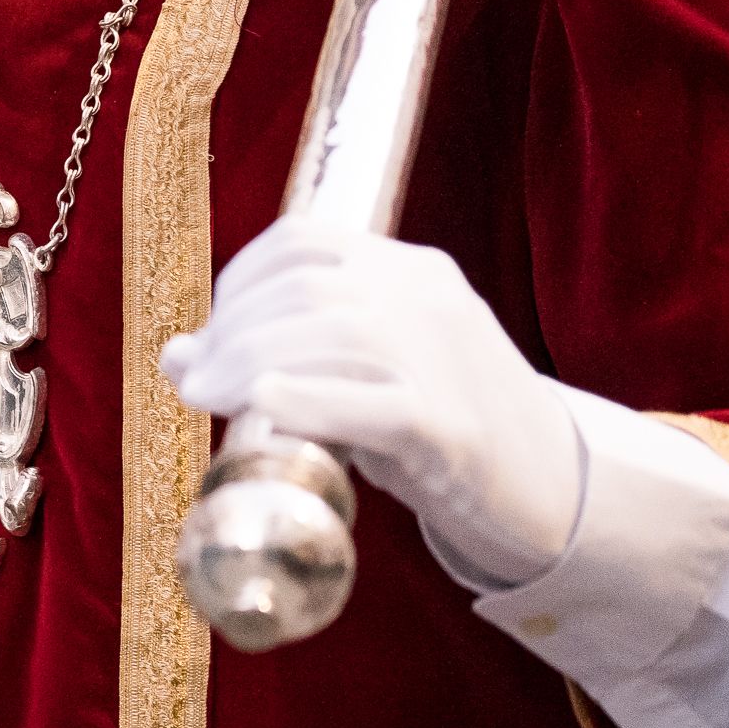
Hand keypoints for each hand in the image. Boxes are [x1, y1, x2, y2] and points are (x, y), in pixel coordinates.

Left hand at [161, 217, 581, 587]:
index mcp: (408, 271)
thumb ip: (278, 357)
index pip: (303, 241)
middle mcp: (429, 299)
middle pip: (307, 287)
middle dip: (232, 330)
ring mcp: (447, 360)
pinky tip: (264, 407)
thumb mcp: (356, 375)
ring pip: (335, 334)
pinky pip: (378, 404)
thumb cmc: (434, 428)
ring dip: (251, 364)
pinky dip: (311, 401)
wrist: (549, 486)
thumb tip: (178, 355)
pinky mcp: (455, 429)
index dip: (238, 281)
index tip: (209, 338)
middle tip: (196, 383)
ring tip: (212, 400)